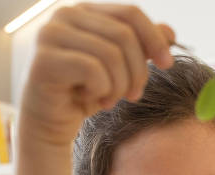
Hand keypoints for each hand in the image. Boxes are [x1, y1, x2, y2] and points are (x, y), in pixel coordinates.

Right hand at [21, 3, 174, 146]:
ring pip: (111, 54)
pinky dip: (101, 90)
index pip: (131, 14)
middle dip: (138, 71)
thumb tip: (170, 32)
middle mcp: (64, 15)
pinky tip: (91, 98)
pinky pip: (93, 71)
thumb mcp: (121, 69)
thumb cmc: (86, 93)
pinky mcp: (44, 60)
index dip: (154, 39)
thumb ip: (141, 47)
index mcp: (85, 11)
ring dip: (119, 85)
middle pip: (124, 35)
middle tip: (134, 95)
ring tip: (111, 99)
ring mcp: (51, 35)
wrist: (51, 123)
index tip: (167, 65)